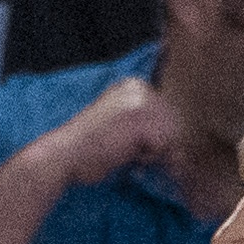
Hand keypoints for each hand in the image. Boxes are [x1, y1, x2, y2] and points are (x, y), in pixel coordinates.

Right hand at [29, 76, 179, 190]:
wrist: (64, 155)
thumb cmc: (89, 149)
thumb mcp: (120, 125)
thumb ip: (145, 124)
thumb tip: (179, 144)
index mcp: (134, 85)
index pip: (167, 114)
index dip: (156, 137)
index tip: (130, 145)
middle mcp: (139, 87)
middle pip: (173, 124)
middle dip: (158, 146)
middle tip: (129, 152)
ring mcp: (140, 100)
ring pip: (171, 136)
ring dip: (153, 153)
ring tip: (126, 152)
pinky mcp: (140, 119)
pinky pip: (164, 147)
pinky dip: (148, 158)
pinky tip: (126, 154)